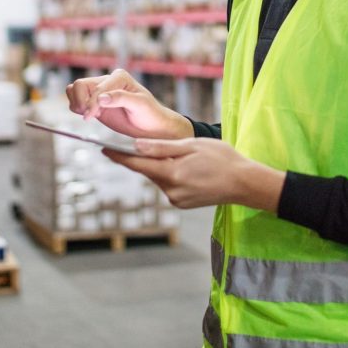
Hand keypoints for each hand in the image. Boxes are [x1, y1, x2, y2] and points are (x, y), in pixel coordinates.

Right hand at [66, 69, 191, 139]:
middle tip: (88, 116)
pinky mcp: (95, 102)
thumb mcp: (140, 104)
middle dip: (81, 101)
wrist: (152, 126)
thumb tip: (101, 98)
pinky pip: (77, 100)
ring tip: (90, 115)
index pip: (96, 88)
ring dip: (77, 103)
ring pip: (74, 90)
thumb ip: (121, 98)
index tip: (90, 117)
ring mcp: (100, 91)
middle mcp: (108, 81)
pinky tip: (92, 116)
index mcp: (119, 77)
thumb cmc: (150, 114)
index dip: (91, 103)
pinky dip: (78, 108)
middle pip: (79, 85)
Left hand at [104, 138, 285, 210]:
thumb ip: (162, 148)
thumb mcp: (192, 146)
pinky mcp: (183, 203)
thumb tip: (136, 146)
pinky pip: (169, 185)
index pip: (137, 164)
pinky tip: (186, 168)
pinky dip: (171, 175)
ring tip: (180, 155)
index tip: (103, 149)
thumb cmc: (222, 158)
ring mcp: (177, 199)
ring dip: (161, 166)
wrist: (245, 183)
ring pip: (159, 178)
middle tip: (144, 144)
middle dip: (144, 158)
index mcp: (172, 174)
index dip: (119, 156)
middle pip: (148, 171)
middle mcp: (171, 191)